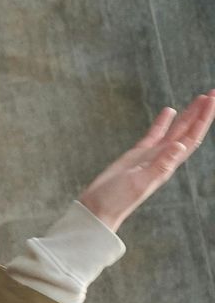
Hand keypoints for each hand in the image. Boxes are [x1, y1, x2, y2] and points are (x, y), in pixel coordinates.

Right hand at [79, 90, 213, 231]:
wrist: (99, 209)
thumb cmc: (117, 200)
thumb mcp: (139, 182)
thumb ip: (159, 165)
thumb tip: (180, 146)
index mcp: (168, 164)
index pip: (192, 137)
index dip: (203, 119)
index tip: (212, 100)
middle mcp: (164, 158)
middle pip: (188, 131)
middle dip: (201, 113)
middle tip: (212, 93)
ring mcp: (152, 156)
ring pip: (175, 130)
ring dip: (188, 115)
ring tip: (199, 99)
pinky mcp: (138, 155)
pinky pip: (155, 134)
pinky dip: (163, 122)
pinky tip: (169, 111)